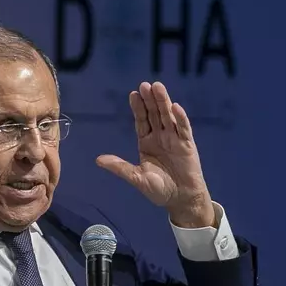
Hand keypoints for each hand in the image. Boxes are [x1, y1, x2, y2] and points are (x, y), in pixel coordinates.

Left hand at [96, 82, 215, 227]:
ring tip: (158, 87)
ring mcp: (174, 139)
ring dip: (163, 102)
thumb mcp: (137, 178)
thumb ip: (120, 167)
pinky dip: (180, 118)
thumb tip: (98, 160)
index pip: (141, 121)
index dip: (138, 108)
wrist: (181, 200)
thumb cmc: (159, 190)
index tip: (133, 94)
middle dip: (149, 100)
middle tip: (144, 85)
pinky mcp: (187, 145)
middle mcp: (160, 137)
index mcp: (146, 142)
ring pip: (168, 117)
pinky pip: (183, 129)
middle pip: (154, 114)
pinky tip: (175, 107)